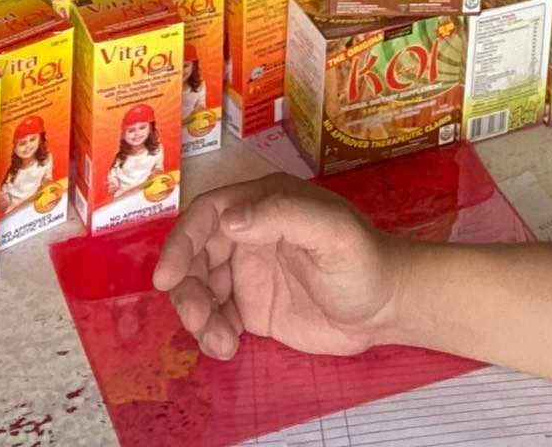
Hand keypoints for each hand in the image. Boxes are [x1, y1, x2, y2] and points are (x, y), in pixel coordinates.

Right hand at [153, 176, 402, 361]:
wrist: (385, 309)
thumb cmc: (363, 261)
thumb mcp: (330, 233)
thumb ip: (282, 217)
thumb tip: (229, 219)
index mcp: (266, 204)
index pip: (209, 213)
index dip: (182, 240)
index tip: (166, 276)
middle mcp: (250, 235)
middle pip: (195, 255)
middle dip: (186, 287)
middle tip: (198, 318)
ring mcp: (248, 272)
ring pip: (200, 288)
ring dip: (197, 315)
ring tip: (220, 341)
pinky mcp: (251, 308)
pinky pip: (215, 317)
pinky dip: (210, 333)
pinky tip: (228, 347)